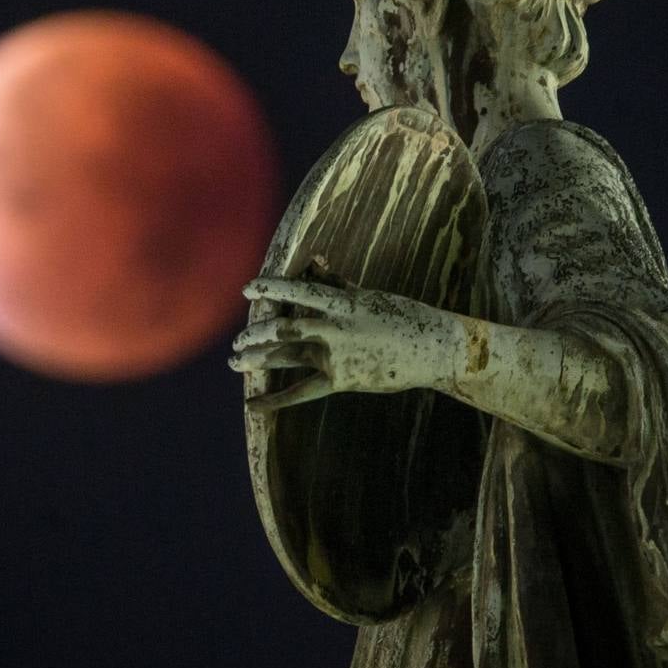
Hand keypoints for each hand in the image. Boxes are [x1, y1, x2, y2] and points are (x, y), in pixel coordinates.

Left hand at [228, 277, 459, 411]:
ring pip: (287, 355)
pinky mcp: (342, 380)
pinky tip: (253, 406)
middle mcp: (335, 328)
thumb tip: (316, 262)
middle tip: (237, 340)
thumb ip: (337, 283)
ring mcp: (337, 355)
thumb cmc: (402, 317)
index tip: (248, 288)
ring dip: (257, 359)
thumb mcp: (368, 296)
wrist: (433, 349)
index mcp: (342, 302)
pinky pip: (302, 391)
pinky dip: (276, 400)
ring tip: (234, 362)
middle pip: (284, 327)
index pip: (298, 291)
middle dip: (256, 333)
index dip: (271, 288)